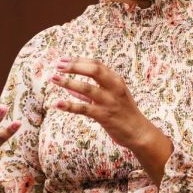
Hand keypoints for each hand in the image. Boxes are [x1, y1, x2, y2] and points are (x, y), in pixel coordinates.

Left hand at [51, 57, 171, 182]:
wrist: (139, 132)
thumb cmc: (122, 112)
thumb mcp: (110, 97)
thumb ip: (89, 92)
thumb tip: (68, 87)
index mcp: (115, 80)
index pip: (96, 64)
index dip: (78, 60)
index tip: (63, 60)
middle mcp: (114, 88)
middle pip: (93, 70)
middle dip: (74, 66)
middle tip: (58, 65)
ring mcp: (109, 101)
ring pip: (86, 88)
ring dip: (68, 82)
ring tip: (53, 78)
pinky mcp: (104, 116)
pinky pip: (84, 109)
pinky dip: (70, 105)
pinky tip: (57, 104)